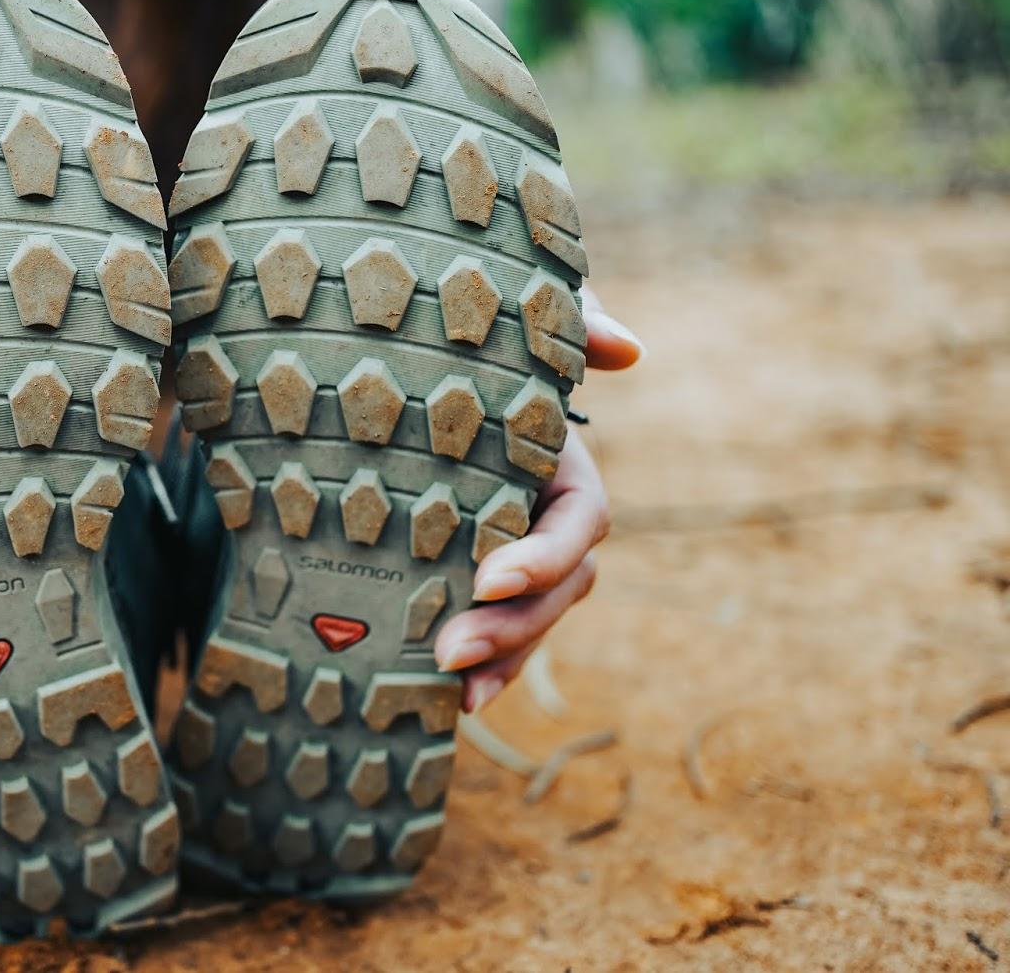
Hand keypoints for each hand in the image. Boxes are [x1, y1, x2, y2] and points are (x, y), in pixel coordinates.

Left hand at [433, 286, 640, 711]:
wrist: (396, 363)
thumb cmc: (463, 334)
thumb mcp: (516, 320)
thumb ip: (568, 323)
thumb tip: (627, 348)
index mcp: (561, 463)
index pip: (581, 521)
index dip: (545, 556)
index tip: (488, 577)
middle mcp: (543, 514)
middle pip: (559, 588)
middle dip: (515, 627)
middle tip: (448, 650)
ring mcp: (509, 550)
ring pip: (531, 620)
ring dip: (501, 659)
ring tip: (452, 688)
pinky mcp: (466, 576)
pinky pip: (494, 633)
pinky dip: (481, 668)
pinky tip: (445, 702)